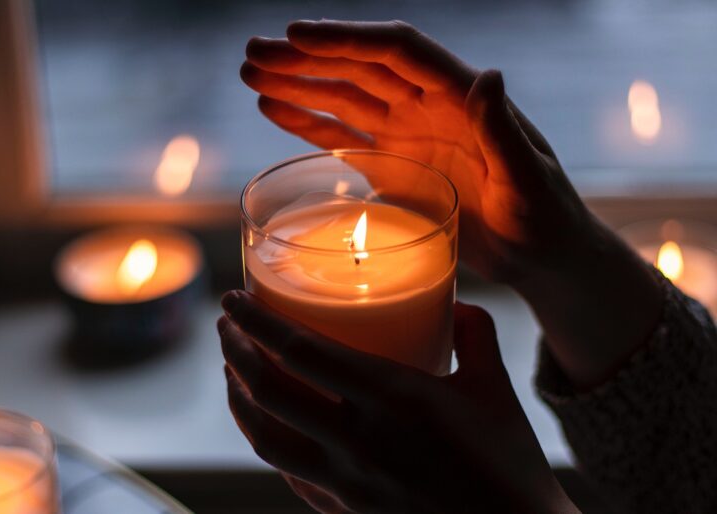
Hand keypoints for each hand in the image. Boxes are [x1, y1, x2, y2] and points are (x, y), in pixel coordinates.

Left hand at [219, 290, 576, 512]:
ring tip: (232, 372)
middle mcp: (359, 441)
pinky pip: (288, 474)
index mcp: (394, 399)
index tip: (234, 297)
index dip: (257, 320)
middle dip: (235, 351)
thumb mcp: (496, 388)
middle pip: (268, 391)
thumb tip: (454, 303)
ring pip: (265, 438)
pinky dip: (267, 442)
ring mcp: (346, 484)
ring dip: (237, 398)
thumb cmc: (510, 466)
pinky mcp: (344, 512)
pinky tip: (266, 426)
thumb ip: (475, 334)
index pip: (301, 351)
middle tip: (227, 325)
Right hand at [241, 20, 663, 387]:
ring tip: (251, 73)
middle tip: (254, 53)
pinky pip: (343, 138)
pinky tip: (274, 110)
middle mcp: (427, 107)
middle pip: (357, 70)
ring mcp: (406, 136)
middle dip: (305, 59)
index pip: (396, 52)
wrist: (538, 254)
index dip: (347, 40)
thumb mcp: (527, 176)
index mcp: (459, 97)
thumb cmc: (544, 215)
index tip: (297, 35)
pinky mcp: (393, 168)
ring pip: (342, 100)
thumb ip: (502, 129)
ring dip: (297, 85)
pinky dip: (308, 123)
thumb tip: (489, 75)